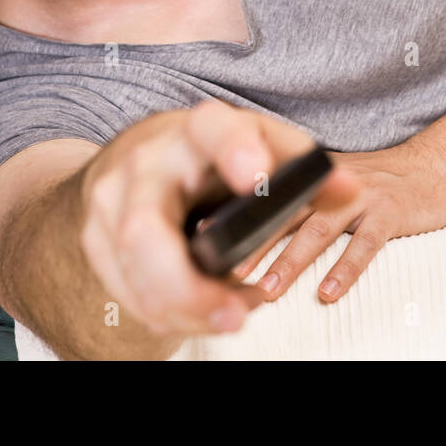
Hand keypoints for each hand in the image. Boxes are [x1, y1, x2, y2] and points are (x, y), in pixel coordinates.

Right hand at [77, 99, 362, 339]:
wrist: (135, 158)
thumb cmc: (210, 154)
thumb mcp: (256, 146)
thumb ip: (302, 165)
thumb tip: (349, 190)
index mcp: (195, 131)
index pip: (212, 130)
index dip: (235, 150)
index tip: (256, 177)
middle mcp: (144, 162)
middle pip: (145, 230)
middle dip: (187, 286)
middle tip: (237, 314)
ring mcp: (110, 202)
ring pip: (134, 269)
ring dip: (185, 307)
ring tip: (230, 315)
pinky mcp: (95, 239)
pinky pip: (127, 290)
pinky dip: (168, 311)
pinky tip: (200, 311)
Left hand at [231, 138, 445, 304]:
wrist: (434, 168)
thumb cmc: (377, 183)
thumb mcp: (332, 184)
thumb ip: (297, 202)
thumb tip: (248, 232)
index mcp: (312, 176)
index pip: (268, 194)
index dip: (235, 212)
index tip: (204, 233)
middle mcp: (330, 183)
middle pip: (285, 212)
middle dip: (254, 241)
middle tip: (225, 270)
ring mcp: (361, 196)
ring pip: (318, 229)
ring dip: (291, 261)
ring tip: (268, 289)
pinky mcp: (390, 212)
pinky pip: (365, 244)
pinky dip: (345, 269)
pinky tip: (328, 292)